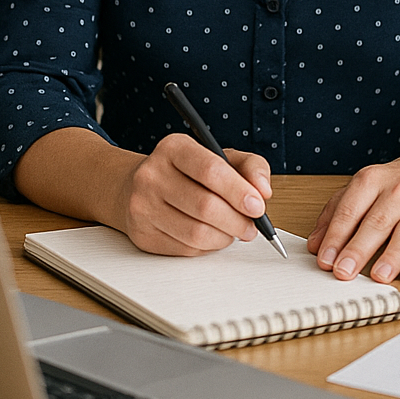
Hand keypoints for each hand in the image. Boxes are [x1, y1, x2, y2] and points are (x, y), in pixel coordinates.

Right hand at [117, 133, 271, 256]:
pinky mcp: (143, 235)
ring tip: (233, 231)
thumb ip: (250, 166)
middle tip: (251, 227)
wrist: (136, 187)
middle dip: (237, 221)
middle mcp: (152, 175)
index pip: (211, 170)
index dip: (239, 191)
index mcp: (174, 148)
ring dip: (225, 237)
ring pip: (197, 234)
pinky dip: (207, 247)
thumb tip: (263, 190)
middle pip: (206, 206)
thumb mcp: (220, 157)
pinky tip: (211, 236)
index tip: (258, 206)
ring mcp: (143, 206)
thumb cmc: (187, 172)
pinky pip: (186, 249)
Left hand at [305, 131, 399, 285]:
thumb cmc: (397, 185)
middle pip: (377, 222)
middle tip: (344, 272)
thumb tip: (315, 245)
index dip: (336, 236)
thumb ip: (336, 213)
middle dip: (358, 249)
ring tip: (378, 277)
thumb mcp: (363, 188)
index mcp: (373, 180)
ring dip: (392, 256)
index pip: (350, 209)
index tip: (325, 260)